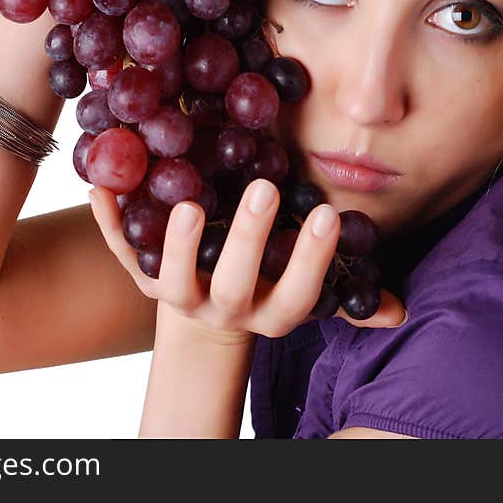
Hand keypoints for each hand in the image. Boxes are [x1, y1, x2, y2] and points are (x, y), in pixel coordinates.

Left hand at [88, 178, 407, 343]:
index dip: (313, 262)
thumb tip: (399, 312)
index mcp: (271, 311)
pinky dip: (110, 224)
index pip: (299, 294)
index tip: (326, 215)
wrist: (205, 316)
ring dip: (177, 244)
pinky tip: (103, 185)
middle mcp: (226, 309)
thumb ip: (341, 293)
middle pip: (237, 285)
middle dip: (251, 241)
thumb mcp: (301, 295)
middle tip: (264, 189)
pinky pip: (123, 256)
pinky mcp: (145, 281)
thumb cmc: (265, 287)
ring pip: (174, 281)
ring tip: (187, 203)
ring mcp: (181, 298)